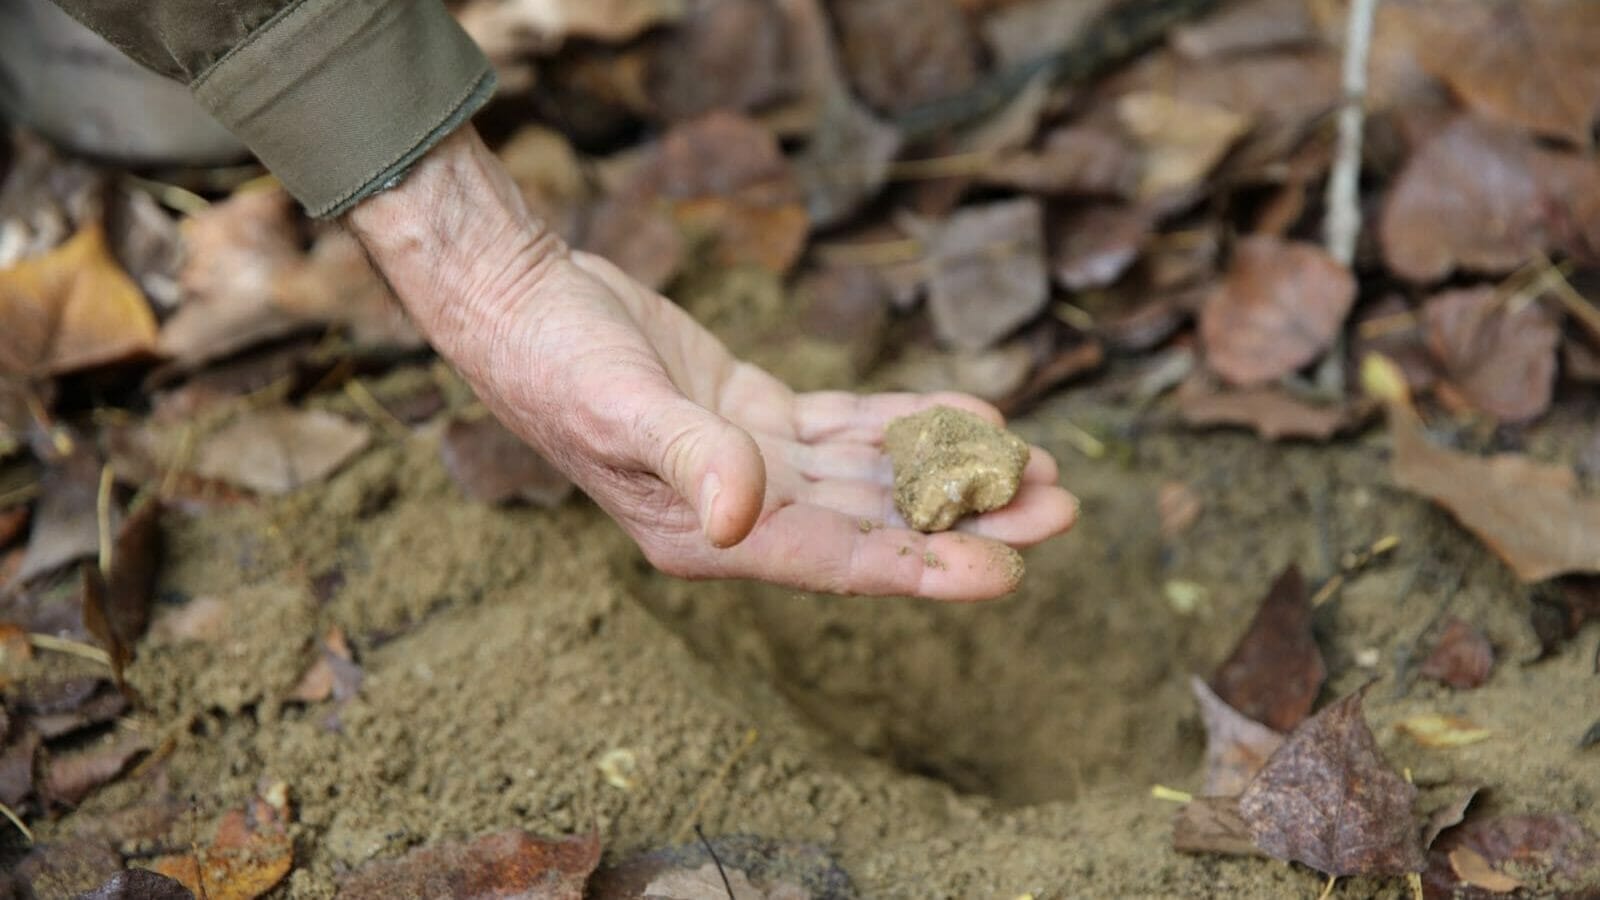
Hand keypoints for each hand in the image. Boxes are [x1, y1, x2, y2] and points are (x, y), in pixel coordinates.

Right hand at [348, 127, 1076, 599]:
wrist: (525, 302)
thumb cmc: (558, 362)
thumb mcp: (619, 408)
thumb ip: (687, 457)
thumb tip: (740, 515)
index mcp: (708, 535)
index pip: (836, 560)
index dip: (922, 566)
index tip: (1006, 569)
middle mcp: (741, 509)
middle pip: (876, 522)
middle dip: (967, 516)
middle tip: (1063, 507)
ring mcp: (752, 462)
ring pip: (875, 473)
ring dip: (952, 468)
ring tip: (1039, 466)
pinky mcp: (757, 412)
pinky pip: (849, 424)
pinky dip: (906, 418)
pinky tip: (969, 411)